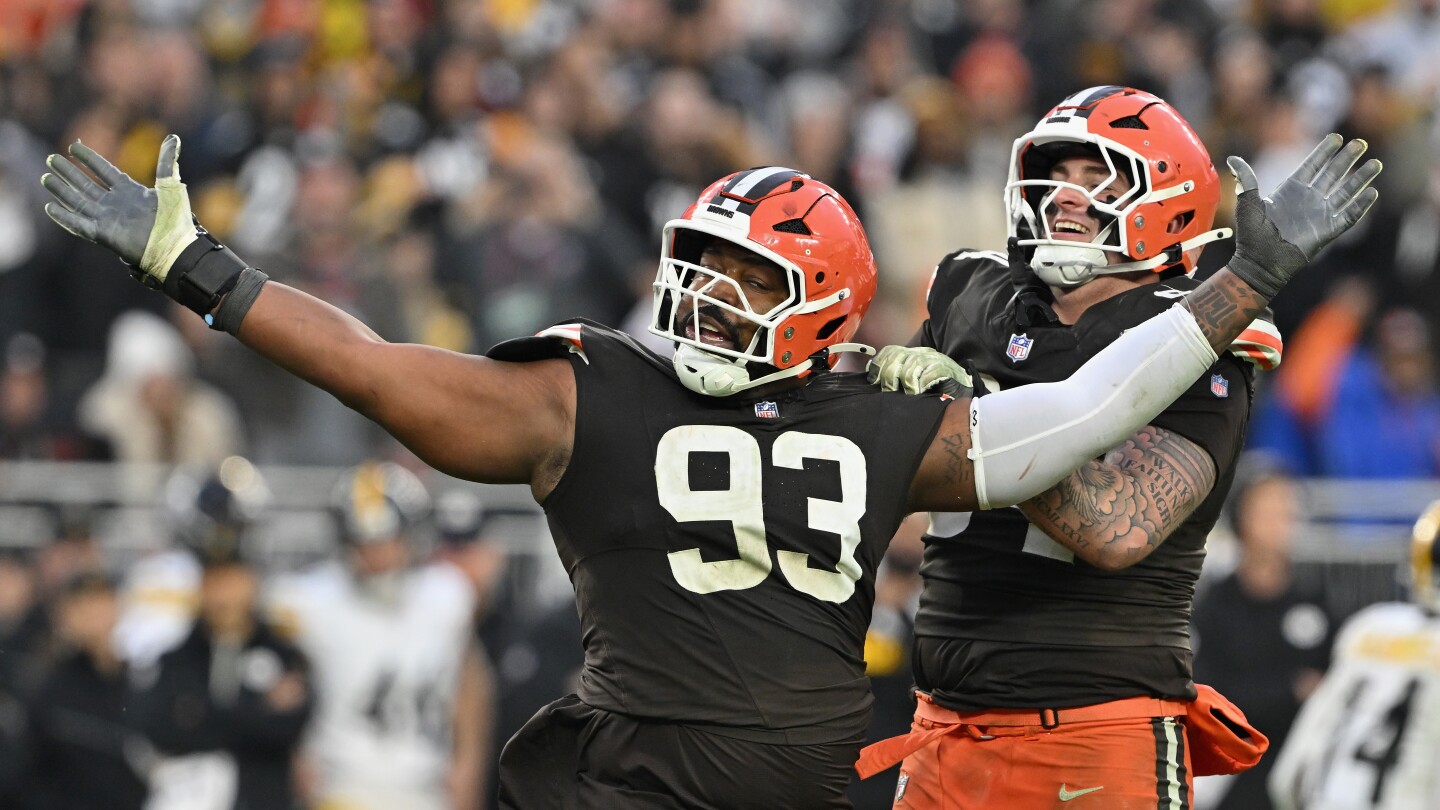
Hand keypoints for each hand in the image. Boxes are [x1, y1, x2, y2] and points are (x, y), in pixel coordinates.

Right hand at [41, 134, 197, 280]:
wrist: (175, 248)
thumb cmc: (175, 219)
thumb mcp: (171, 186)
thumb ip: (167, 162)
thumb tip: (173, 138)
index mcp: (130, 191)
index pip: (104, 170)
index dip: (88, 158)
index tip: (72, 146)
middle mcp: (115, 203)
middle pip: (86, 184)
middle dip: (68, 172)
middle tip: (51, 159)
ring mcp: (108, 219)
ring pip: (78, 201)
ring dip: (62, 190)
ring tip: (46, 177)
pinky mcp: (103, 234)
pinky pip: (78, 224)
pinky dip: (65, 216)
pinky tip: (50, 207)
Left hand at [867, 345, 971, 394]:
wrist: (961, 390)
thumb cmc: (933, 390)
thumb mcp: (910, 383)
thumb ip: (895, 380)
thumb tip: (875, 385)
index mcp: (910, 355)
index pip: (890, 352)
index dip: (878, 365)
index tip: (873, 382)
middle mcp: (920, 353)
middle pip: (897, 358)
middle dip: (889, 377)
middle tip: (889, 393)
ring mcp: (933, 359)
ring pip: (912, 366)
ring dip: (906, 383)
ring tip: (908, 395)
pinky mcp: (945, 368)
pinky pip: (929, 373)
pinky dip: (922, 384)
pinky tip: (920, 393)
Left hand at [1226, 134, 1380, 299]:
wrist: (1260, 262)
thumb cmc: (1251, 234)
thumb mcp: (1248, 203)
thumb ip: (1246, 179)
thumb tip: (1233, 159)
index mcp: (1291, 190)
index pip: (1312, 165)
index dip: (1324, 152)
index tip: (1336, 138)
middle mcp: (1309, 199)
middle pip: (1333, 174)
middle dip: (1347, 159)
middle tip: (1360, 144)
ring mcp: (1320, 214)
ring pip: (1346, 191)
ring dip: (1361, 178)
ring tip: (1376, 164)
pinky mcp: (1328, 230)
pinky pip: (1349, 215)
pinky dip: (1361, 205)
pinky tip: (1372, 193)